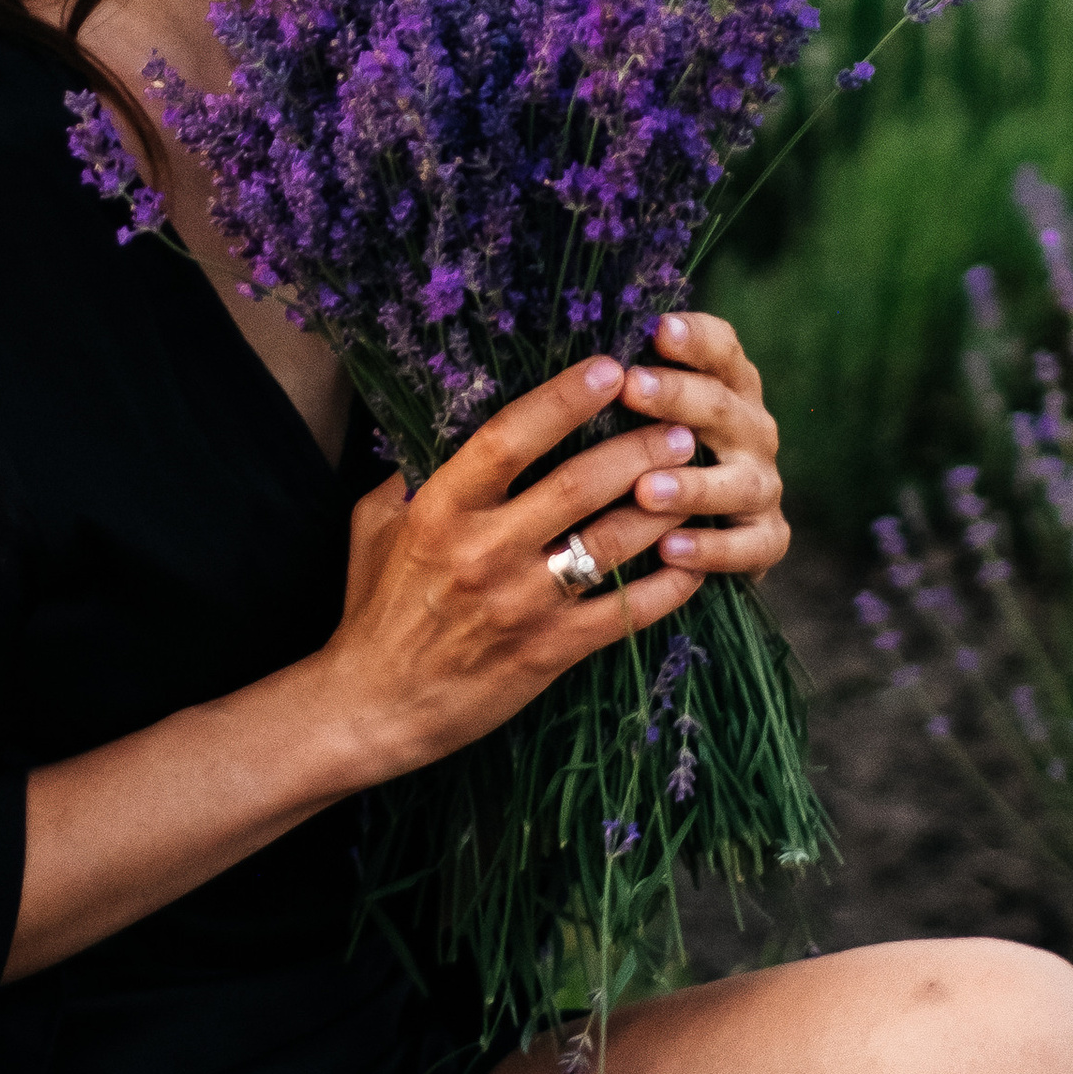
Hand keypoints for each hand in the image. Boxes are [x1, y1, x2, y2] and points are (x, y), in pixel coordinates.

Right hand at [316, 317, 787, 785]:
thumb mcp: (377, 525)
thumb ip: (413, 472)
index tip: (609, 368)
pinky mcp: (549, 651)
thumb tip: (446, 417)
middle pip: (577, 485)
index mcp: (440, 510)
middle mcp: (483, 551)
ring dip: (663, 507)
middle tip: (679, 424)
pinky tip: (696, 562)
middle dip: (638, 449)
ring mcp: (521, 604)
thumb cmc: (375, 607)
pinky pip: (624, 611)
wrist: (374, 705)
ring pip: (611, 543)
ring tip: (699, 478)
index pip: (508, 439)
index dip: (563, 399)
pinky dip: (668, 585)